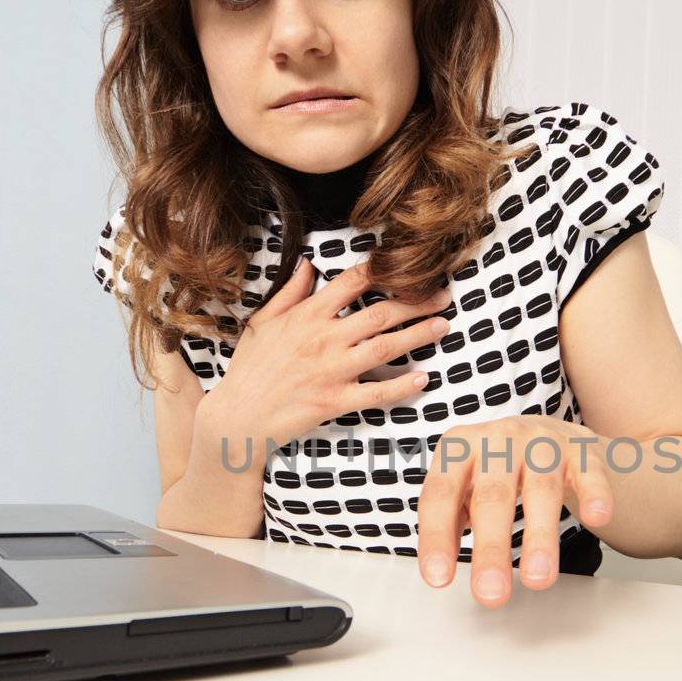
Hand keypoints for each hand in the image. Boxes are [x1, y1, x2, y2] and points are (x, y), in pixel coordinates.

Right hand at [199, 258, 452, 449]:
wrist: (238, 416)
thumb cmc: (249, 370)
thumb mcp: (263, 322)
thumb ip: (290, 292)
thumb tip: (309, 264)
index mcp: (308, 316)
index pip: (352, 283)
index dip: (384, 271)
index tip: (408, 268)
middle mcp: (324, 339)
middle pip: (380, 313)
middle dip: (416, 302)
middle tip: (442, 296)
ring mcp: (332, 370)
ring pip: (385, 348)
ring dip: (418, 335)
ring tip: (443, 326)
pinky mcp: (335, 401)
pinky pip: (377, 392)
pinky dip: (403, 386)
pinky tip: (423, 378)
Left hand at [415, 415, 615, 606]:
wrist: (546, 434)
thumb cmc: (497, 469)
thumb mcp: (463, 488)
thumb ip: (448, 522)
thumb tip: (438, 570)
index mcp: (460, 448)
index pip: (441, 494)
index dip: (437, 537)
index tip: (437, 578)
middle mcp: (499, 439)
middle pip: (493, 496)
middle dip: (492, 549)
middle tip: (491, 592)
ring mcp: (542, 442)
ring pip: (542, 490)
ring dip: (540, 537)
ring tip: (537, 578)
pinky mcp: (580, 449)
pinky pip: (589, 472)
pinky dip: (594, 494)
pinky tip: (595, 518)